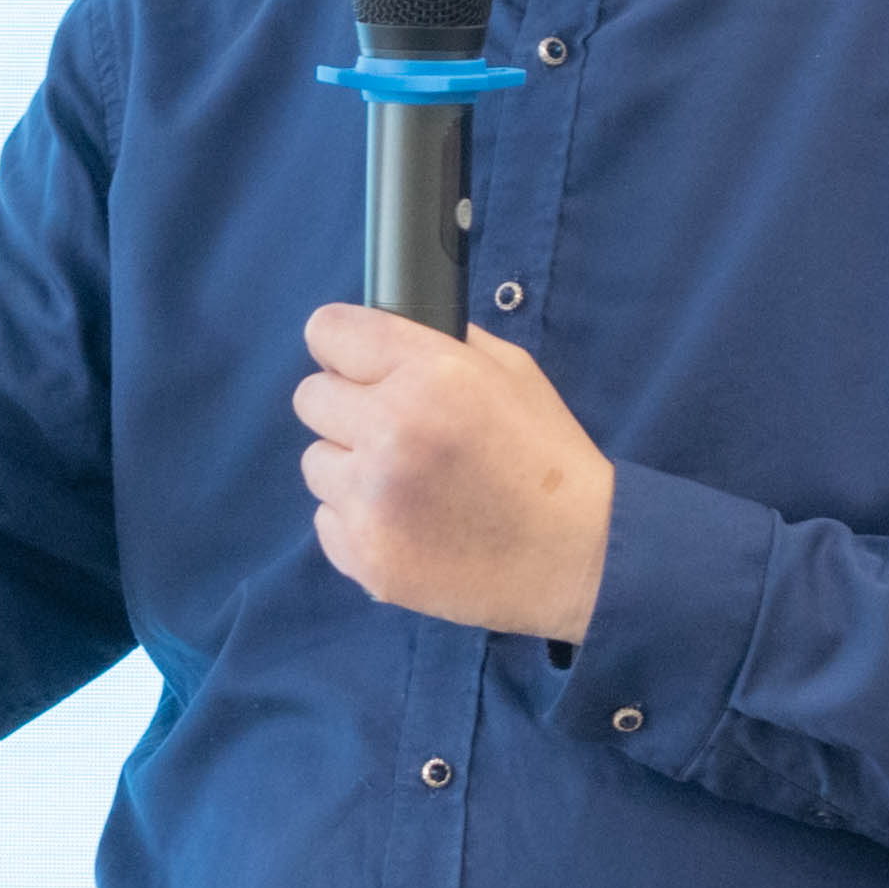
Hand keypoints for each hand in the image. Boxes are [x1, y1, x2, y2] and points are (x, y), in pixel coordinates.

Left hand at [295, 305, 613, 638]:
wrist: (578, 558)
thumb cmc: (547, 459)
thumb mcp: (511, 373)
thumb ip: (440, 344)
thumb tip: (383, 329)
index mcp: (430, 375)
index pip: (329, 331)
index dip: (341, 344)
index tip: (352, 361)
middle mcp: (392, 431)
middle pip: (311, 397)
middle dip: (347, 407)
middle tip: (392, 428)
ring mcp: (373, 501)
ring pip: (316, 461)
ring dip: (351, 467)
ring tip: (408, 484)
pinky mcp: (366, 557)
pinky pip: (326, 520)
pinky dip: (359, 520)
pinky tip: (409, 524)